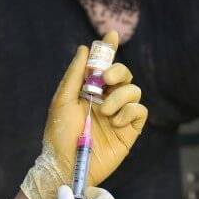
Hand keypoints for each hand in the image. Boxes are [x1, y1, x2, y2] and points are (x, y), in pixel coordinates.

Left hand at [21, 30, 146, 198]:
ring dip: (121, 96)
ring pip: (134, 91)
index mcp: (89, 91)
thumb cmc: (59, 134)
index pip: (103, 65)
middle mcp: (106, 100)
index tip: (111, 34)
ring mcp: (119, 115)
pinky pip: (140, 111)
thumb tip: (84, 48)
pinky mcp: (130, 131)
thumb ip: (75, 75)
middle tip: (105, 79)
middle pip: (124, 75)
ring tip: (105, 111)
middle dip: (118, 71)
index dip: (109, 49)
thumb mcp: (62, 100)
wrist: (66, 164)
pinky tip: (116, 122)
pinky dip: (130, 111)